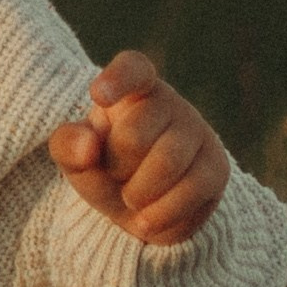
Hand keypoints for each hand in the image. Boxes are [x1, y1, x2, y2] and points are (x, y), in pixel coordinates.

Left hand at [47, 51, 227, 248]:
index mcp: (132, 89)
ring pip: (166, 163)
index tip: (98, 96)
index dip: (118, 78)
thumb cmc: (105, 169)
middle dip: (116, 167)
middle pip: (134, 135)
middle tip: (117, 174)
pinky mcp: (217, 167)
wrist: (142, 209)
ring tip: (131, 198)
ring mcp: (198, 132)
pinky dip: (160, 214)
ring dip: (137, 193)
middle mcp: (169, 102)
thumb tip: (87, 145)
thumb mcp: (76, 158)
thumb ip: (69, 146)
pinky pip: (190, 191)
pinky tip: (148, 218)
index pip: (133, 68)